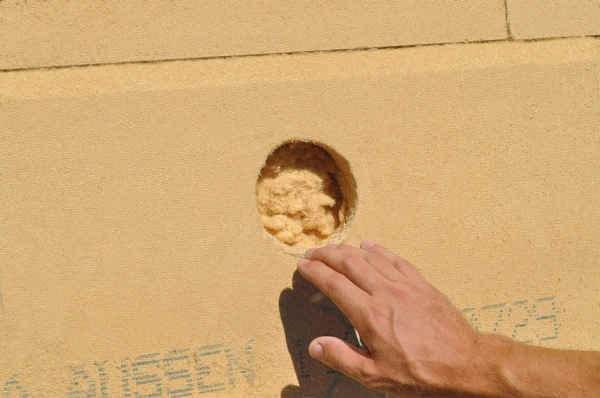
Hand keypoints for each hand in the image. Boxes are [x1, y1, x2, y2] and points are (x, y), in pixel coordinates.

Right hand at [296, 241, 487, 396]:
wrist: (466, 364)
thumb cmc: (421, 374)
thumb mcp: (377, 376)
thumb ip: (343, 359)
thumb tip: (315, 345)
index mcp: (370, 315)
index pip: (334, 284)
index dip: (315, 272)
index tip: (302, 266)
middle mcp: (385, 293)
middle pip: (349, 263)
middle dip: (326, 255)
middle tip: (311, 253)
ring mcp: (405, 285)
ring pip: (370, 257)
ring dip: (347, 249)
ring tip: (332, 248)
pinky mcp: (421, 284)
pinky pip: (395, 259)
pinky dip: (378, 249)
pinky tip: (368, 245)